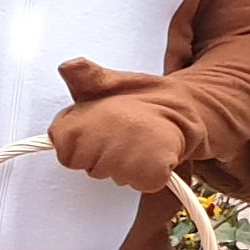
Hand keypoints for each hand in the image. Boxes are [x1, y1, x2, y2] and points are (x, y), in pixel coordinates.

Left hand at [46, 59, 195, 188]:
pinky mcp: (150, 173)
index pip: (64, 151)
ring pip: (113, 176)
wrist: (186, 107)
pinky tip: (151, 153)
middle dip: (99, 156)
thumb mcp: (108, 81)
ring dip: (122, 165)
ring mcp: (127, 159)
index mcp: (85, 119)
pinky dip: (146, 174)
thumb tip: (67, 67)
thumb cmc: (142, 97)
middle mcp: (104, 139)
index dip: (78, 142)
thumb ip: (84, 78)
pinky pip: (139, 183)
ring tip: (136, 141)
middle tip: (119, 134)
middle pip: (88, 166)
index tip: (95, 127)